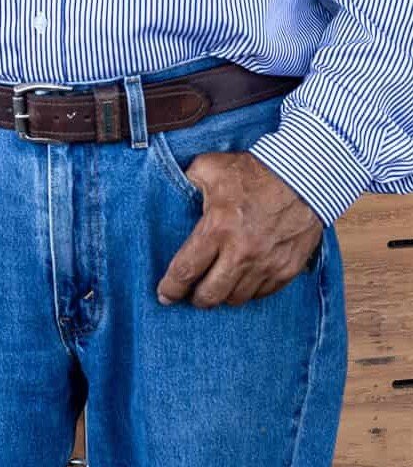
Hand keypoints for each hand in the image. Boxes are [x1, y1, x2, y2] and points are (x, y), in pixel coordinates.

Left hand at [156, 150, 322, 307]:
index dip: (171, 288)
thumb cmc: (252, 172)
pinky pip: (262, 294)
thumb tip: (173, 191)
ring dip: (223, 296)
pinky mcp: (287, 270)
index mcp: (217, 228)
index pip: (186, 269)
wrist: (302, 178)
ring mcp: (267, 265)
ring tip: (215, 288)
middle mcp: (241, 253)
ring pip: (237, 298)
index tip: (164, 296)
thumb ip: (187, 181)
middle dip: (196, 298)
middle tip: (189, 296)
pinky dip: (248, 291)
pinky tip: (240, 282)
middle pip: (211, 294)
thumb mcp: (209, 168)